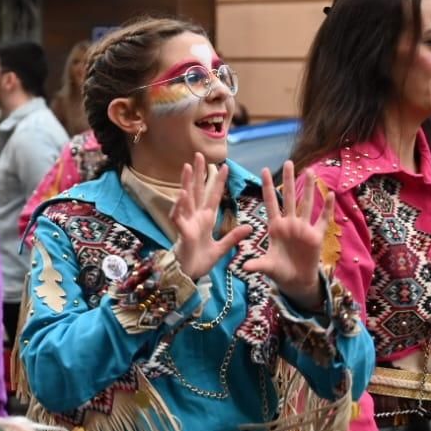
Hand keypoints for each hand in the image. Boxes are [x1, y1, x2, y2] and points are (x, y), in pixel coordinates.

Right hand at [170, 153, 252, 279]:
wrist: (189, 276)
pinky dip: (180, 205)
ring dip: (186, 183)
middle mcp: (195, 217)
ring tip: (187, 167)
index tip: (224, 166)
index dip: (218, 182)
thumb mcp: (222, 248)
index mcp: (205, 219)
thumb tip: (250, 227)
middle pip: (197, 191)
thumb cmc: (200, 261)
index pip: (213, 196)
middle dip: (198, 174)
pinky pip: (179, 217)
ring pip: (186, 199)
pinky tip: (182, 194)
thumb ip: (233, 237)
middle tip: (199, 155)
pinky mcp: (182, 233)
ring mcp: (187, 223)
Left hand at [243, 161, 327, 310]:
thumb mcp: (267, 267)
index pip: (270, 203)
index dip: (268, 187)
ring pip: (306, 204)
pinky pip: (323, 220)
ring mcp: (303, 228)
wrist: (296, 281)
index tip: (264, 170)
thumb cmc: (279, 271)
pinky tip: (330, 194)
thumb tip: (243, 267)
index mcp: (275, 227)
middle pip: (289, 198)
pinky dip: (327, 208)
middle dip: (289, 180)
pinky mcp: (316, 236)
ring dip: (309, 188)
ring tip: (310, 171)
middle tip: (288, 161)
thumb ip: (257, 264)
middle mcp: (290, 224)